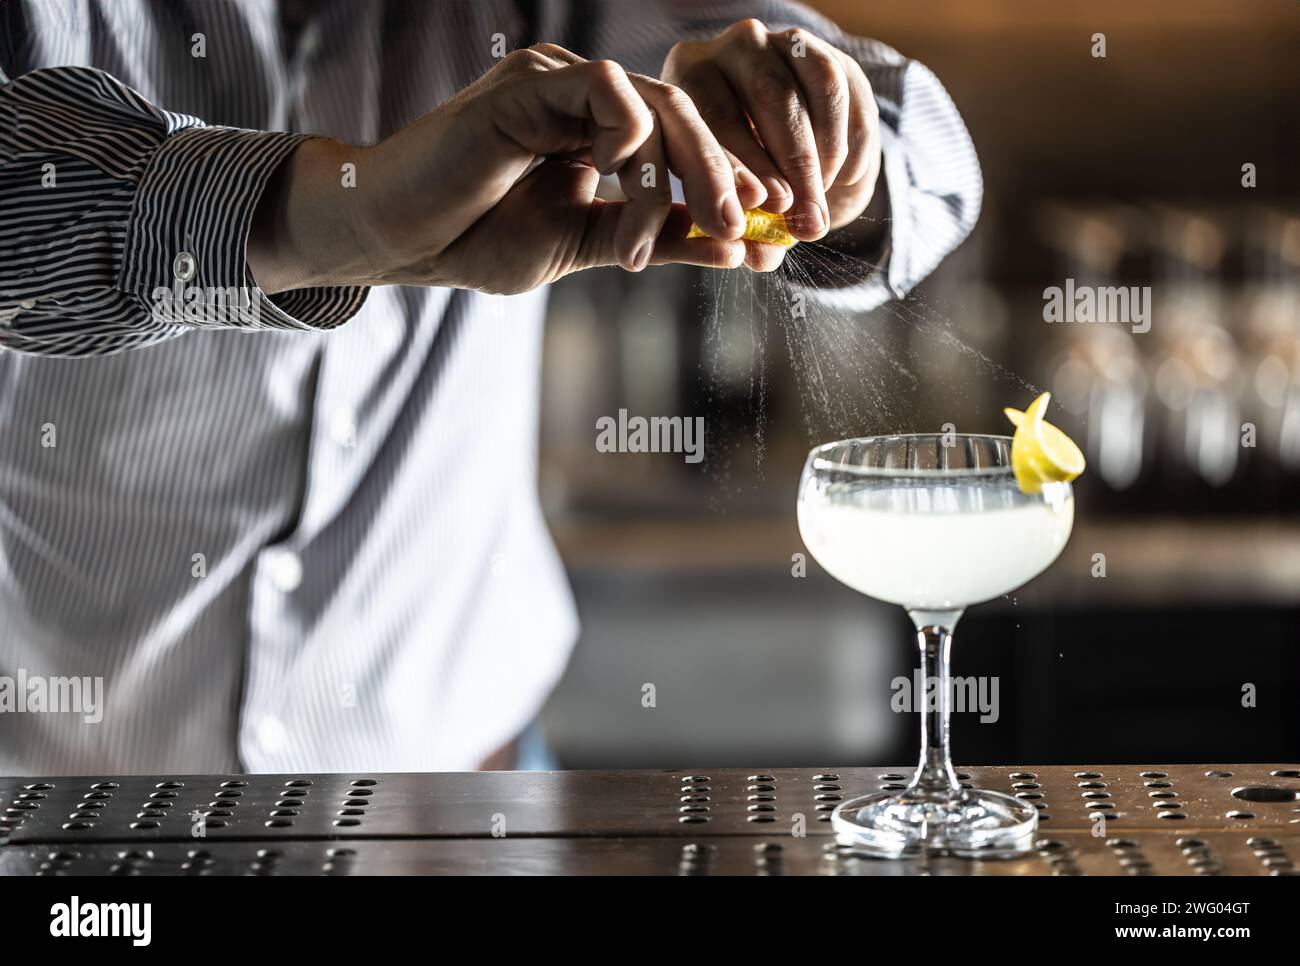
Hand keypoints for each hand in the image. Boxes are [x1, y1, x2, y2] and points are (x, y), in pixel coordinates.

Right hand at [250, 45, 759, 294]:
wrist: (397, 238)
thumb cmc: (475, 240)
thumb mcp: (584, 246)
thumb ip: (655, 241)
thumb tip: (733, 249)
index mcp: (600, 131)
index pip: (685, 144)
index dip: (731, 182)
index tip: (768, 231)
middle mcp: (585, 98)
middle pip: (685, 119)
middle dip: (725, 176)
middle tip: (748, 227)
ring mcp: (557, 84)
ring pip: (657, 108)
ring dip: (680, 177)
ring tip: (674, 236)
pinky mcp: (529, 84)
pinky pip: (609, 94)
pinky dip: (632, 141)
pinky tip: (621, 184)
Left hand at [663, 19, 882, 269]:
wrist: (792, 146)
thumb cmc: (748, 178)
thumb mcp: (737, 202)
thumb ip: (747, 229)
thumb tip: (759, 258)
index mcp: (687, 79)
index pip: (709, 114)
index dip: (733, 162)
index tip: (750, 207)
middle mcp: (732, 47)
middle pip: (764, 97)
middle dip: (783, 164)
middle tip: (795, 217)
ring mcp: (781, 43)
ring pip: (812, 91)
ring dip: (817, 158)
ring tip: (817, 209)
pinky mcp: (827, 51)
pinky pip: (841, 92)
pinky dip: (845, 143)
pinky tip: (840, 181)